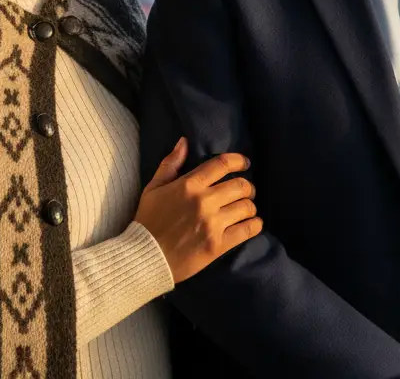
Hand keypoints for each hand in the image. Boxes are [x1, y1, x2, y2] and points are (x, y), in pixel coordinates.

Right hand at [134, 137, 262, 283]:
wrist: (144, 257)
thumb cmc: (149, 220)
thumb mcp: (154, 187)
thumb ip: (171, 163)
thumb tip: (184, 141)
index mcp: (190, 185)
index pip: (222, 164)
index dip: (239, 160)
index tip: (245, 163)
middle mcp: (204, 201)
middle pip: (240, 185)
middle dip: (247, 186)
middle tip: (245, 191)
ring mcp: (212, 224)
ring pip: (247, 207)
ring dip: (250, 206)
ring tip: (246, 208)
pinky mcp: (218, 245)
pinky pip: (247, 230)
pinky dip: (254, 225)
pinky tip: (252, 223)